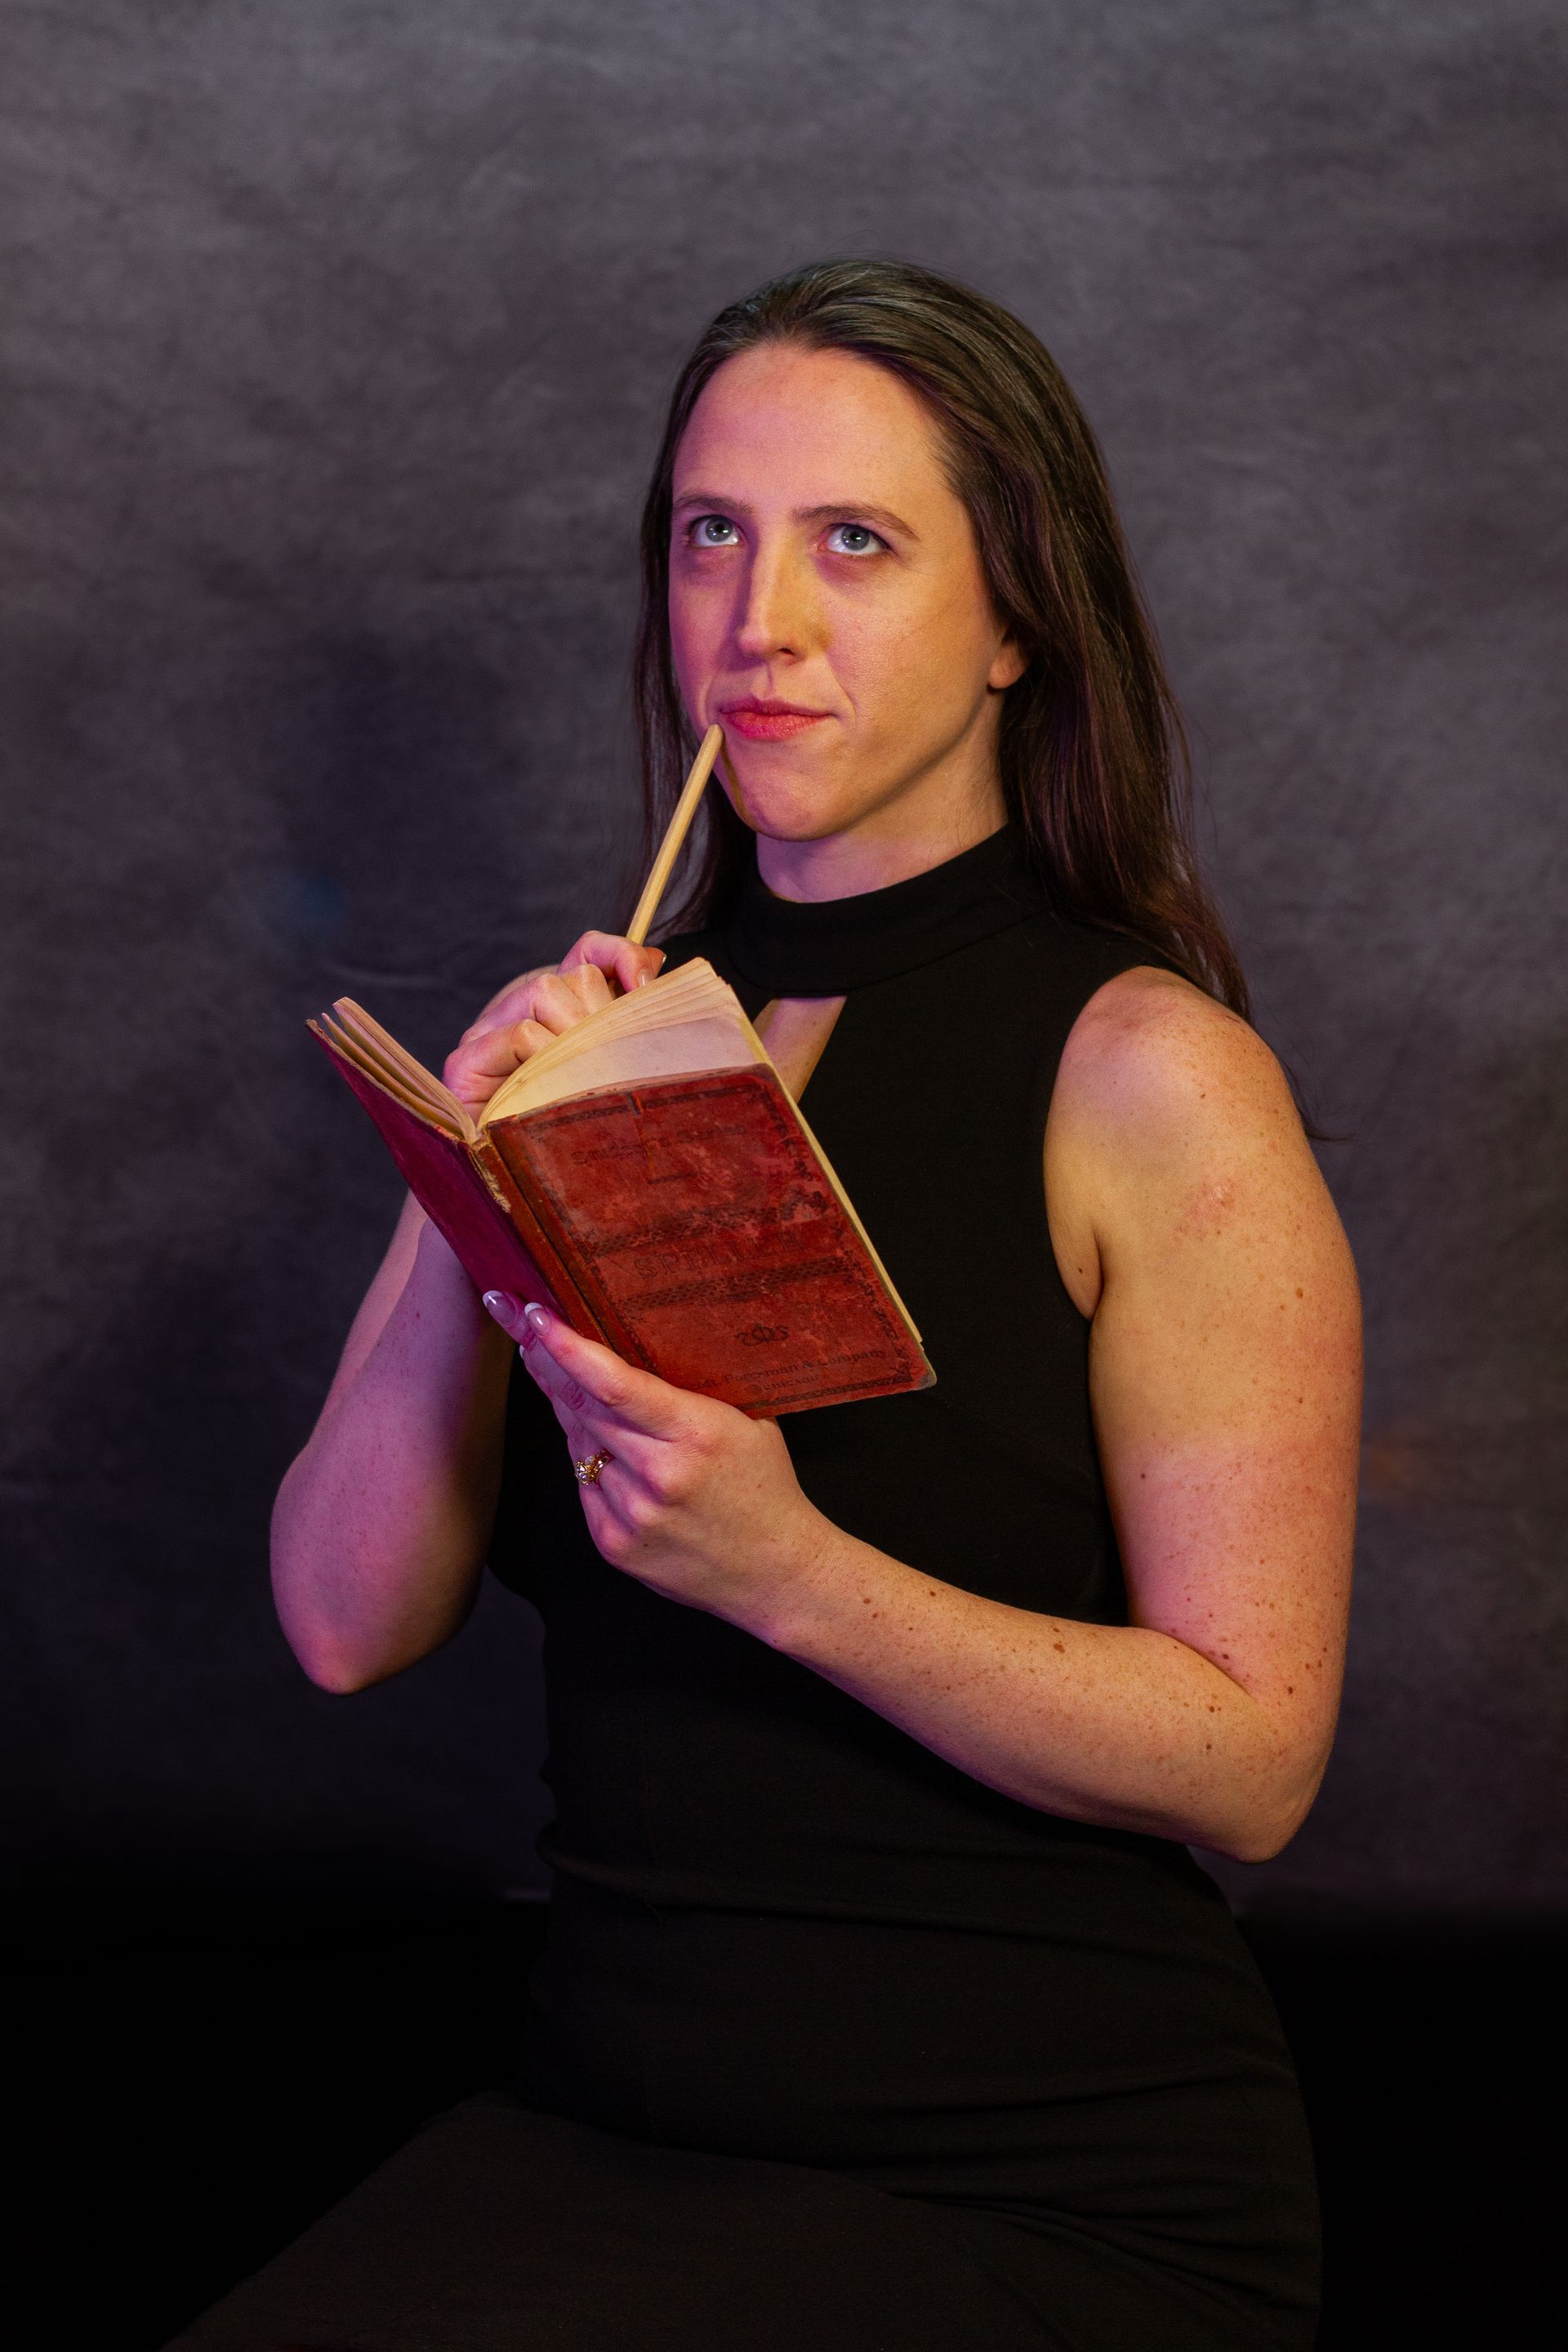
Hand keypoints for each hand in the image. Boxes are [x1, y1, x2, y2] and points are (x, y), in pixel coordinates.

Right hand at [443, 932, 665, 1112]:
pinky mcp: (466, 1063)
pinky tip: (558, 1087)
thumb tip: (657, 959)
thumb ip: (626, 1015)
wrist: (515, 1189)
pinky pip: (519, 1033)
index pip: (588, 952)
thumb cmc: (574, 1130)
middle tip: (617, 1059)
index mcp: (555, 1009)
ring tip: (589, 1079)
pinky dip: (547, 1054)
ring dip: (578, 1035)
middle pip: (574, 975)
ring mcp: (487, 1034)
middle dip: (605, 1013)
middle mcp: (518, 1012)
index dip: (621, 957)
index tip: (648, 987)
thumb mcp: (612, 1065)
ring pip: (545, 992)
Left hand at [480, 1294, 830, 1631]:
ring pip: (577, 1445)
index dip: (567, 1347)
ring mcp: (631, 1515)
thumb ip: (692, 1387)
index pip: (613, 1383)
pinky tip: (599, 1443)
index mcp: (694, 1434)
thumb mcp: (747, 1420)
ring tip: (561, 1378)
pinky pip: (583, 1485)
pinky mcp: (614, 1545)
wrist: (776, 1573)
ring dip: (567, 1411)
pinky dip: (587, 1458)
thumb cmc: (765, 1488)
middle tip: (529, 1331)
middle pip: (581, 1408)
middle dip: (550, 1365)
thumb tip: (635, 1343)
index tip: (537, 1316)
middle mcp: (657, 1475)